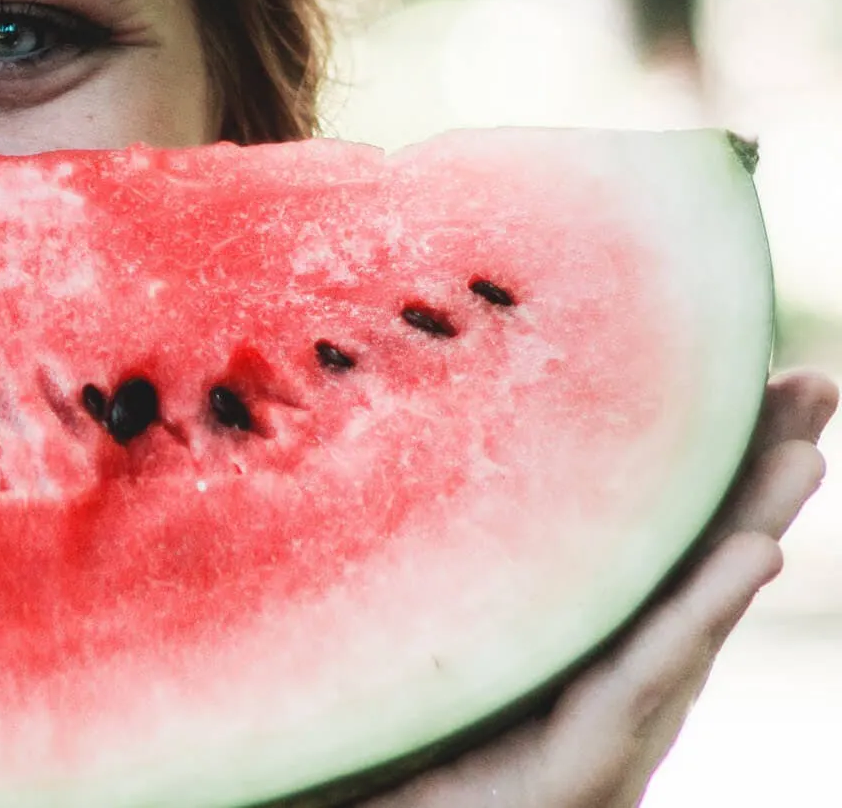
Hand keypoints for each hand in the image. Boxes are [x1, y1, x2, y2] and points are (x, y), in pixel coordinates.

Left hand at [362, 368, 836, 807]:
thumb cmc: (393, 750)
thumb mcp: (412, 639)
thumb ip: (414, 570)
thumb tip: (340, 441)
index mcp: (571, 633)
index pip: (644, 530)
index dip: (698, 457)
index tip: (746, 370)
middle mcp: (605, 672)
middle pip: (692, 554)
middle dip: (757, 470)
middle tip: (816, 382)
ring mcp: (608, 722)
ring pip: (692, 607)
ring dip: (754, 525)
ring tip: (805, 452)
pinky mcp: (587, 765)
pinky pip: (648, 673)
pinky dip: (701, 609)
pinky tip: (756, 552)